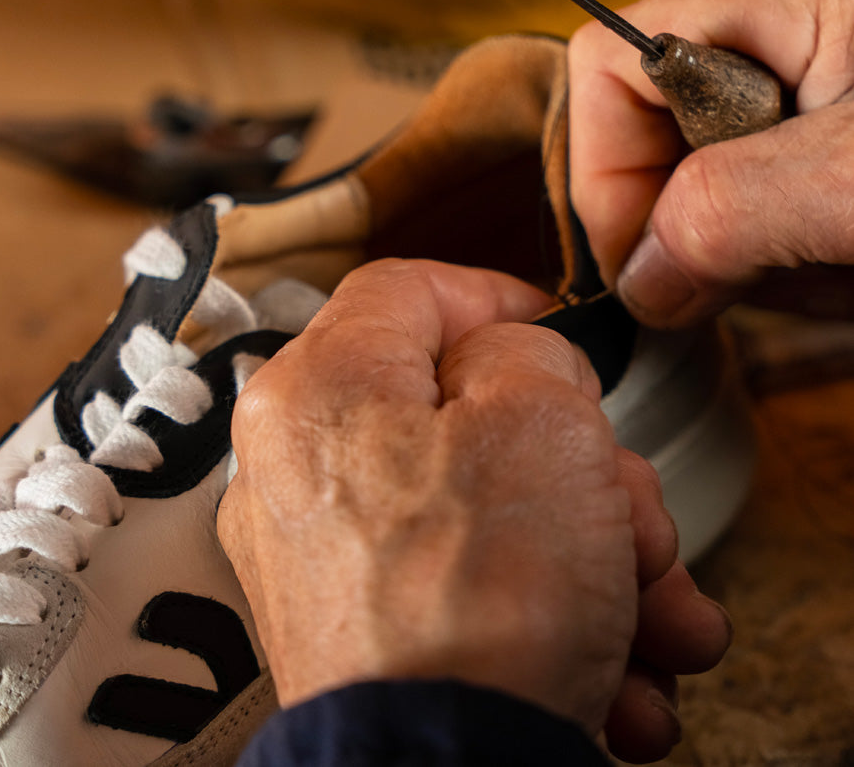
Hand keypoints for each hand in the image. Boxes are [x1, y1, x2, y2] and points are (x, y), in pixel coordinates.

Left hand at [218, 258, 729, 761]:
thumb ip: (527, 350)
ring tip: (651, 610)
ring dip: (584, 546)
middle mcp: (302, 466)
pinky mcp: (360, 622)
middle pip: (460, 413)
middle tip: (627, 508)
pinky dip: (542, 604)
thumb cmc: (479, 602)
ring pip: (481, 503)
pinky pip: (464, 576)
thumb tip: (514, 357)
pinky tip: (617, 662)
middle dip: (572, 459)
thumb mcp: (541, 419)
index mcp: (321, 387)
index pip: (407, 291)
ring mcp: (328, 551)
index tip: (555, 332)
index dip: (494, 298)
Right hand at [568, 0, 853, 326]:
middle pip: (642, 136)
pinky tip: (837, 269)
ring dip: (743, 258)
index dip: (604, 179)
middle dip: (686, 229)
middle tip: (758, 278)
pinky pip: (745, 207)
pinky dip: (779, 261)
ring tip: (827, 273)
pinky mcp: (811, 136)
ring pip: (692, 187)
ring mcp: (795, 78)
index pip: (606, 72)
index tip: (645, 268)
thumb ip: (728, 216)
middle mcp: (773, 18)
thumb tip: (639, 282)